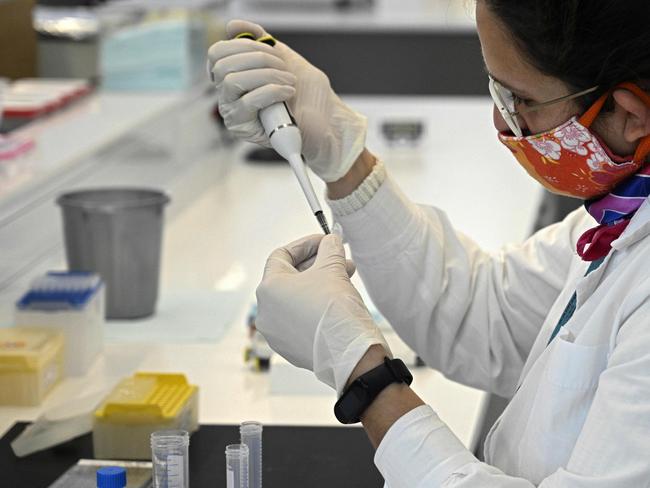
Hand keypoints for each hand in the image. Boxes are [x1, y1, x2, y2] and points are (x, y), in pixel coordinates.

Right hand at [207, 19, 367, 181]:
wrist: (326, 121)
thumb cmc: (307, 94)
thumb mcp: (285, 59)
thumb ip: (261, 41)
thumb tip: (233, 25)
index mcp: (235, 75)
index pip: (217, 53)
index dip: (241, 44)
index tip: (267, 48)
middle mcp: (228, 94)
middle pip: (223, 65)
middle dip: (258, 59)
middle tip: (283, 68)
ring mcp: (233, 112)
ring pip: (231, 82)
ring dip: (266, 76)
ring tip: (289, 82)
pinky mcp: (242, 129)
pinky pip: (247, 102)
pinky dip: (272, 91)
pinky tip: (288, 93)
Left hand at [256, 233, 390, 395]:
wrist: (350, 353)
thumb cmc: (336, 309)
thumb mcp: (333, 268)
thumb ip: (329, 248)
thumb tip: (330, 241)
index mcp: (268, 288)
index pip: (282, 255)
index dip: (306, 244)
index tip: (325, 241)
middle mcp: (265, 311)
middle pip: (289, 277)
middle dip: (316, 265)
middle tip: (339, 259)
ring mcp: (275, 332)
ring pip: (295, 299)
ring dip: (318, 285)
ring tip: (344, 278)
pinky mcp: (289, 348)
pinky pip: (299, 319)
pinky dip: (314, 306)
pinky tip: (336, 301)